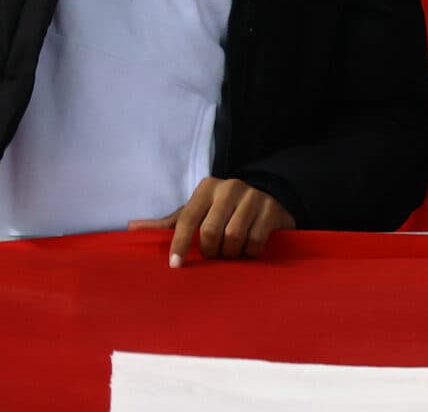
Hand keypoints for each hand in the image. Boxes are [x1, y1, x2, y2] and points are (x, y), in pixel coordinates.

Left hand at [130, 177, 293, 264]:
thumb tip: (131, 228)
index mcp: (207, 188)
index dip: (180, 244)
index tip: (176, 264)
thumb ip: (168, 223)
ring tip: (230, 253)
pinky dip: (249, 252)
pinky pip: (256, 240)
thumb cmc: (221, 211)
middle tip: (212, 255)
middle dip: (210, 250)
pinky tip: (247, 250)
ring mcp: (254, 196)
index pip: (187, 218)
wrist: (267, 197)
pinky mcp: (272, 209)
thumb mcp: (196, 212)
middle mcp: (230, 187)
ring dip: (229, 253)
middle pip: (211, 230)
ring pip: (234, 236)